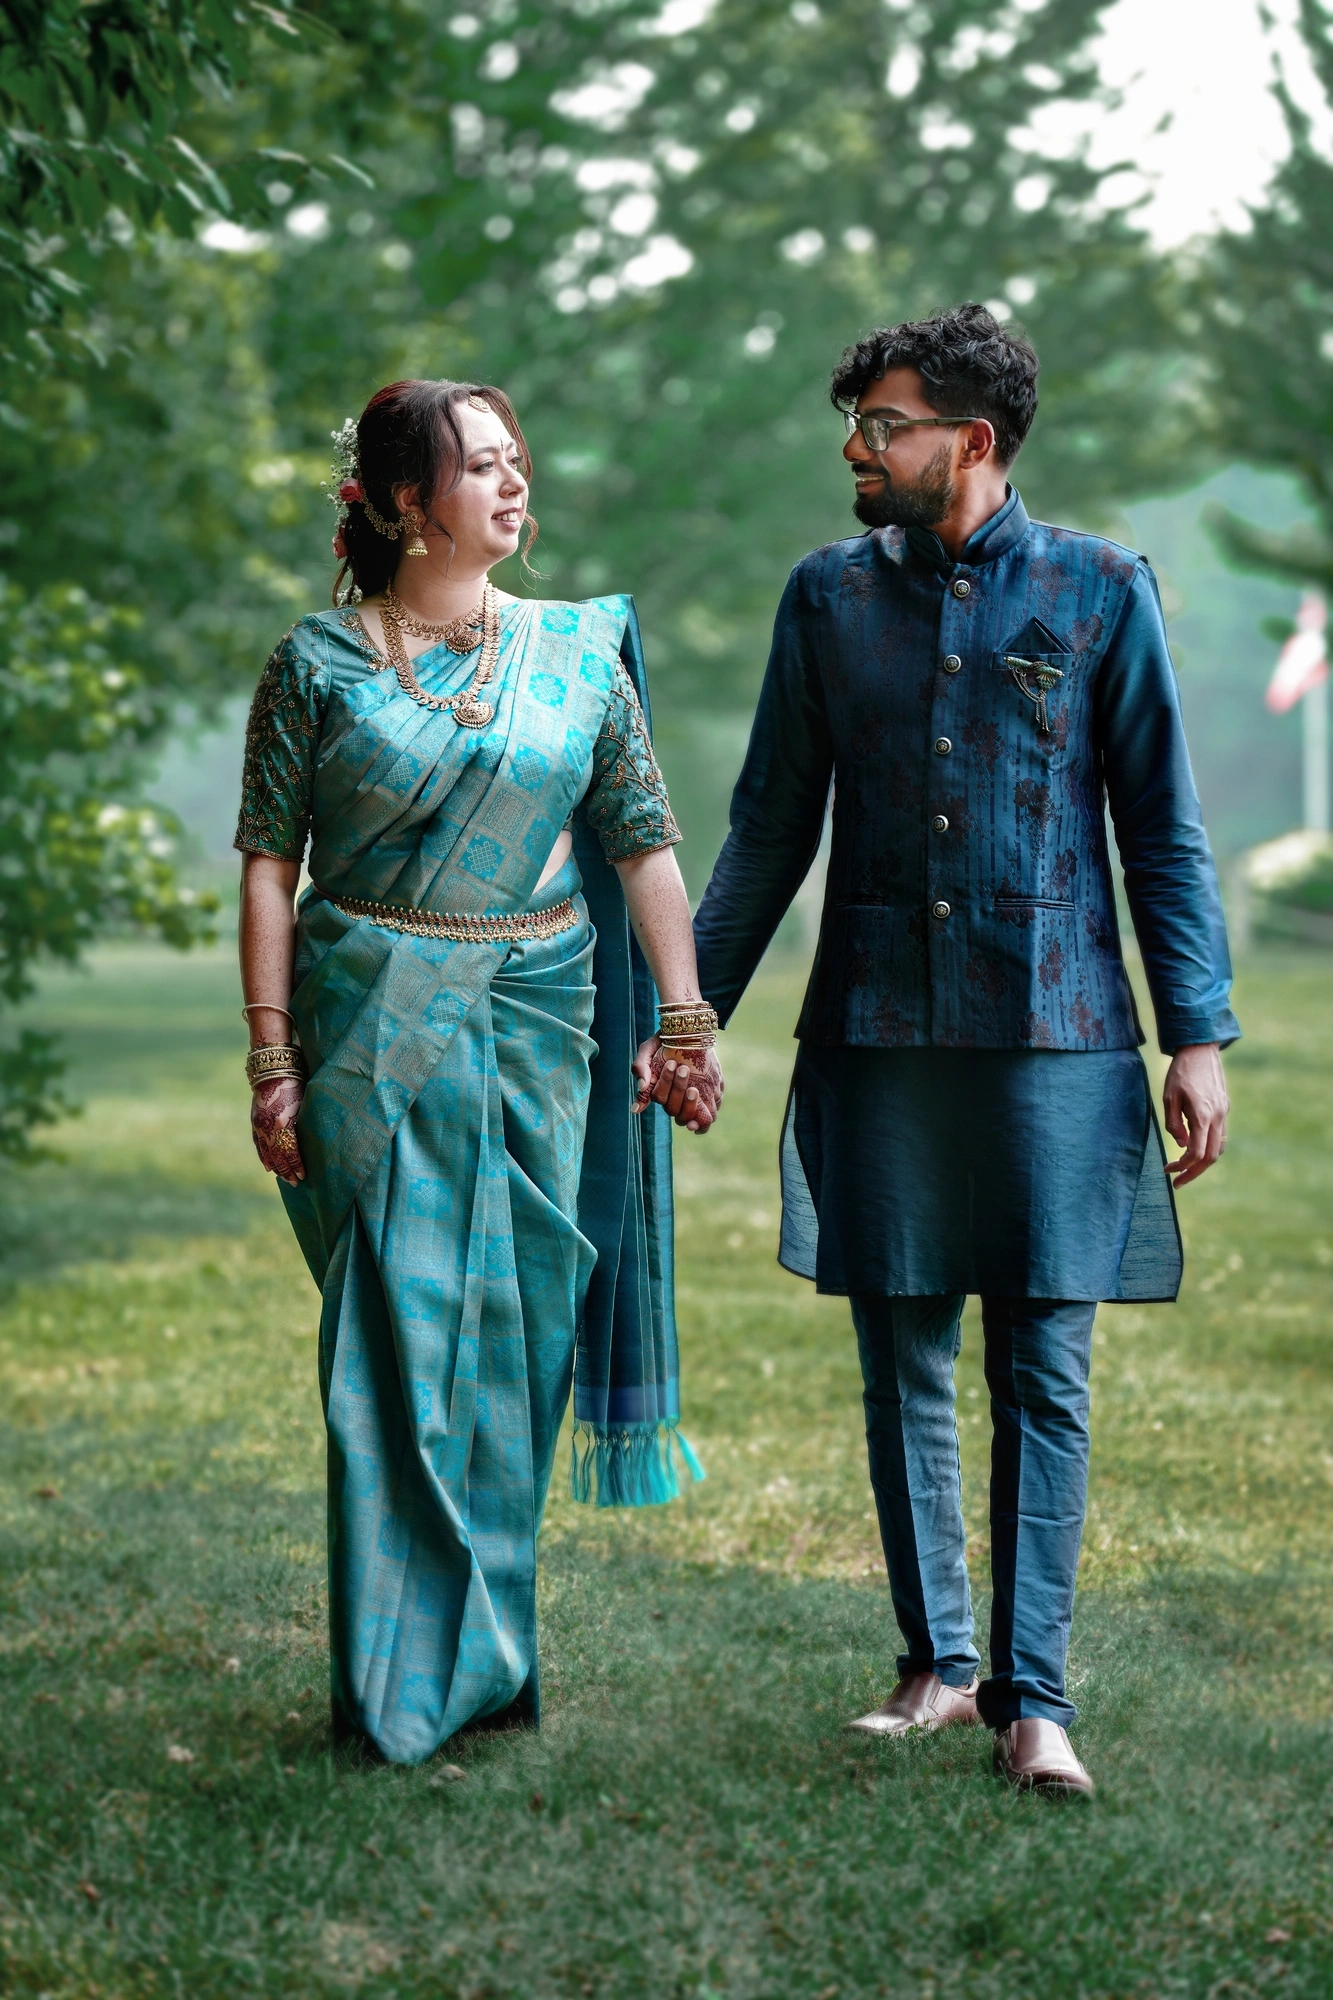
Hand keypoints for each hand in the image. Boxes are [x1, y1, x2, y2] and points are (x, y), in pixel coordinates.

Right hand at [251, 1074, 305, 1183]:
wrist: (274, 1068)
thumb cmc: (296, 1083)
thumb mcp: (303, 1104)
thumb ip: (304, 1125)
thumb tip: (312, 1144)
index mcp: (283, 1122)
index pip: (290, 1152)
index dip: (296, 1166)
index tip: (303, 1176)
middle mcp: (269, 1126)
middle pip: (278, 1156)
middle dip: (287, 1171)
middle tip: (296, 1183)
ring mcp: (259, 1125)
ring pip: (267, 1153)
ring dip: (276, 1167)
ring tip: (284, 1178)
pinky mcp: (255, 1121)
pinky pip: (259, 1145)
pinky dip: (264, 1157)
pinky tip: (269, 1167)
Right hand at [631, 1034, 722, 1133]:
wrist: (690, 1035)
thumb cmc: (665, 1042)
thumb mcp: (649, 1048)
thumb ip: (641, 1066)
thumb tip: (642, 1087)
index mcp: (658, 1089)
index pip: (658, 1096)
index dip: (664, 1088)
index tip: (670, 1064)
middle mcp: (673, 1099)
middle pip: (671, 1108)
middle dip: (677, 1089)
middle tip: (683, 1068)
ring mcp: (690, 1103)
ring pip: (685, 1117)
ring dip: (688, 1105)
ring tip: (693, 1088)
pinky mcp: (707, 1103)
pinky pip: (704, 1121)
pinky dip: (702, 1123)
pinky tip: (699, 1118)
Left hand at [1163, 1042, 1227, 1187]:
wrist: (1200, 1049)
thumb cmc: (1180, 1072)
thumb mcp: (1168, 1097)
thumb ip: (1173, 1124)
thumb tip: (1181, 1145)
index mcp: (1202, 1115)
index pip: (1197, 1153)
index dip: (1182, 1166)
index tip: (1168, 1171)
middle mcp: (1217, 1116)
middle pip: (1212, 1156)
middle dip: (1194, 1172)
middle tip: (1177, 1181)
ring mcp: (1224, 1112)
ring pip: (1219, 1147)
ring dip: (1203, 1162)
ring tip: (1184, 1167)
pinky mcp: (1225, 1108)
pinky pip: (1220, 1135)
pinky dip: (1209, 1147)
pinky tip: (1194, 1148)